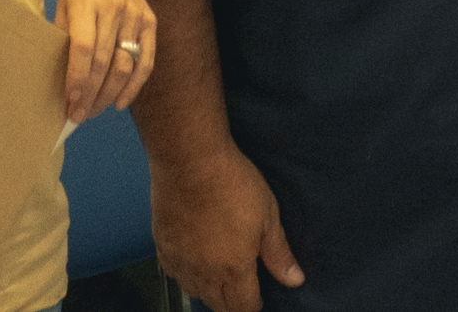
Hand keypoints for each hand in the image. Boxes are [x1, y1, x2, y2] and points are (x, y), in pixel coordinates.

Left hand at [57, 0, 155, 122]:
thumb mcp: (61, 4)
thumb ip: (61, 37)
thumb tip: (57, 79)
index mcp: (86, 2)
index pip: (84, 47)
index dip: (77, 78)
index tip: (69, 102)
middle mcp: (114, 9)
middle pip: (104, 61)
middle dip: (90, 94)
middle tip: (78, 115)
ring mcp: (136, 15)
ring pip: (125, 64)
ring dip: (109, 94)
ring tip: (94, 111)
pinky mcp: (150, 20)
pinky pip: (145, 59)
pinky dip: (135, 85)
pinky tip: (120, 102)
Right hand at [152, 142, 305, 311]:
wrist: (190, 162)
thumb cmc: (233, 184)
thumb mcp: (268, 217)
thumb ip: (279, 254)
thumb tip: (295, 280)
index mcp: (233, 269)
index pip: (243, 307)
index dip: (254, 306)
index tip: (259, 299)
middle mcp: (203, 273)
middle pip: (217, 304)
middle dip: (232, 303)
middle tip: (242, 289)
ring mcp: (180, 261)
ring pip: (194, 292)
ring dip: (208, 291)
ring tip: (220, 277)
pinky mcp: (162, 247)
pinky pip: (174, 274)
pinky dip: (186, 274)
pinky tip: (194, 262)